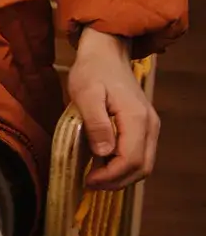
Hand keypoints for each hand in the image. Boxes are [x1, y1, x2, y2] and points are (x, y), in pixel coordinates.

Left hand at [68, 28, 158, 189]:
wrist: (107, 52)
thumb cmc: (92, 71)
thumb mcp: (86, 93)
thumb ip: (96, 123)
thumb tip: (103, 153)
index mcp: (136, 119)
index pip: (131, 160)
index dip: (111, 176)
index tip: (88, 180)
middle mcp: (149, 126)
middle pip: (142, 167)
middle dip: (117, 181)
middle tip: (90, 183)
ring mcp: (150, 126)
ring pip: (144, 163)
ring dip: (121, 175)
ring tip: (95, 176)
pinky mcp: (145, 125)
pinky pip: (140, 153)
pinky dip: (124, 164)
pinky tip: (103, 163)